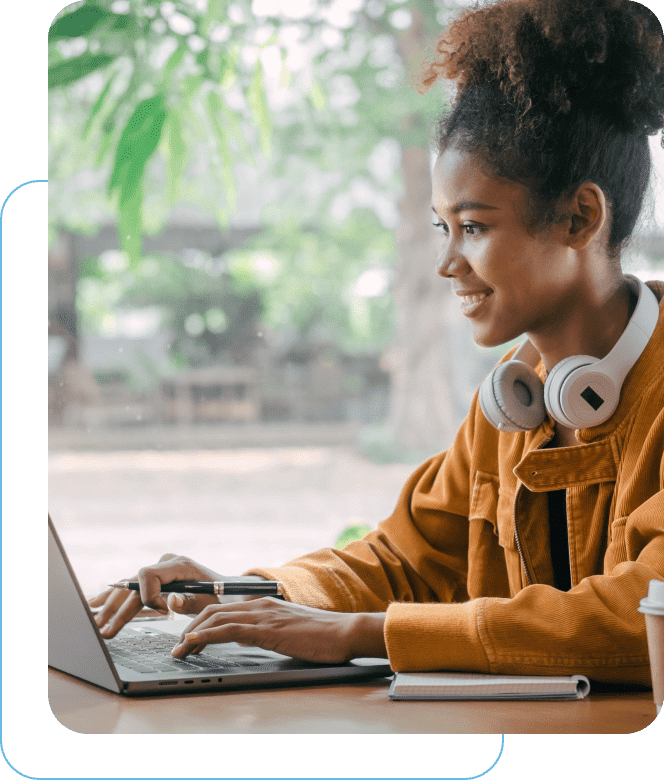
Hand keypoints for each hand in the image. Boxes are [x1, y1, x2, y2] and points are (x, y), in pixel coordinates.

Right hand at [87, 554, 264, 638]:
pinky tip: (95, 605)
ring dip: (111, 605)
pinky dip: (115, 597)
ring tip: (96, 624)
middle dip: (118, 608)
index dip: (148, 596)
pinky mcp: (157, 578)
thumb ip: (190, 601)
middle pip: (134, 584)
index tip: (162, 613)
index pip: (148, 575)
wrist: (230, 589)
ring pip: (129, 586)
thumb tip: (170, 601)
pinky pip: (132, 587)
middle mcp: (166, 563)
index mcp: (179, 564)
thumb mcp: (210, 600)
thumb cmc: (222, 595)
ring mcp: (160, 569)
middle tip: (106, 631)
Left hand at [171, 598, 387, 663]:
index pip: (224, 610)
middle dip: (191, 628)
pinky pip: (230, 630)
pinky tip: (195, 643)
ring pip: (217, 619)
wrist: (344, 632)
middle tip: (178, 647)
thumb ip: (265, 631)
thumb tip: (245, 639)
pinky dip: (207, 636)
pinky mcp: (268, 629)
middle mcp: (260, 605)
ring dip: (193, 635)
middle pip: (214, 611)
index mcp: (264, 605)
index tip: (188, 637)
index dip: (202, 622)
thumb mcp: (287, 632)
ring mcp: (264, 615)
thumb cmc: (322, 636)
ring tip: (179, 651)